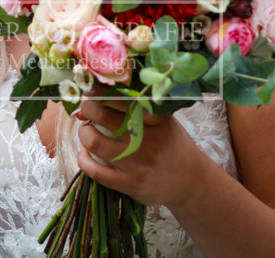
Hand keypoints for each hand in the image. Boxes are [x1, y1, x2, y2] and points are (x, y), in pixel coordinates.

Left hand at [75, 96, 201, 207]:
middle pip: (103, 116)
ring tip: (87, 130)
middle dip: (88, 108)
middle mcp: (146, 139)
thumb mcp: (163, 121)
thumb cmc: (172, 145)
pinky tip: (85, 153)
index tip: (93, 90)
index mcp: (156, 119)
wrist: (191, 182)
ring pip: (94, 142)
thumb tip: (98, 98)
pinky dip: (83, 160)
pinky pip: (95, 171)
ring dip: (84, 133)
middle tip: (87, 109)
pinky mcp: (130, 184)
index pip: (122, 98)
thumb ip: (138, 108)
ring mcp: (137, 163)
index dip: (101, 92)